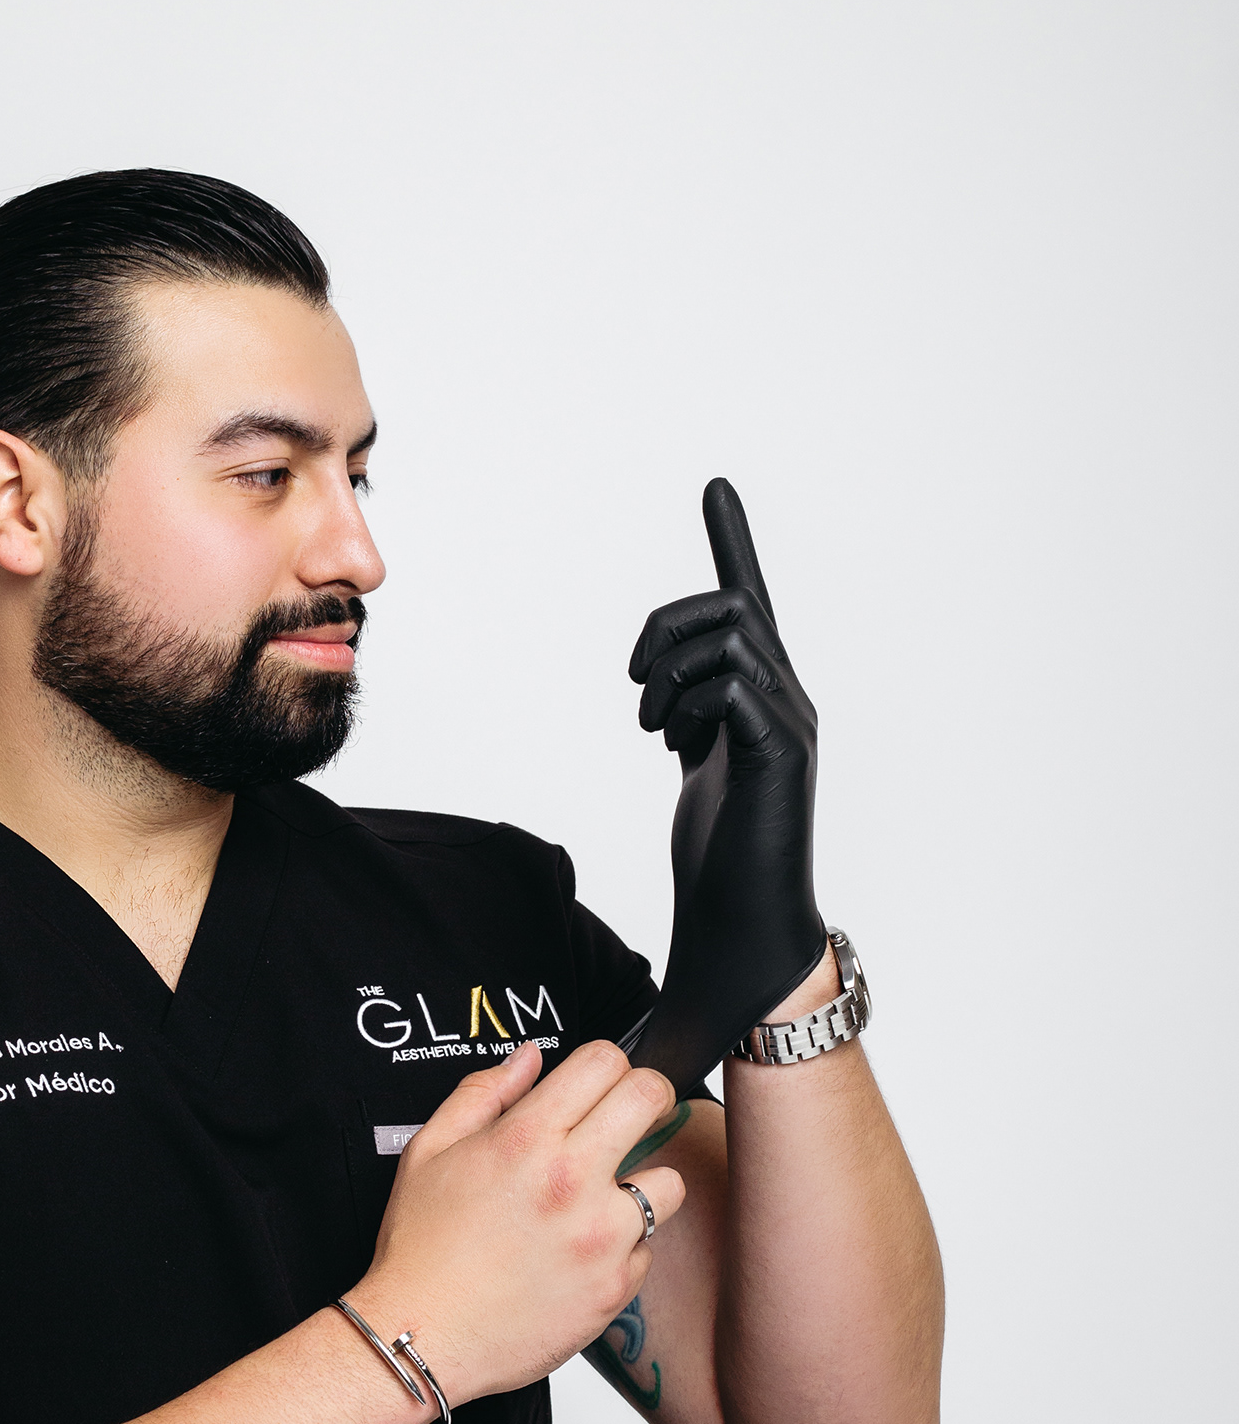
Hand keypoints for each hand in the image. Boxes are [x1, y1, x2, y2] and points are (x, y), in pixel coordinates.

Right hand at [348, 1041, 685, 1404]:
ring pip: (668, 1181)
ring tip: (601, 1202)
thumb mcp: (429, 1150)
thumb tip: (528, 1058)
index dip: (608, 1063)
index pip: (605, 1061)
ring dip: (642, 1183)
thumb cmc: (420, 1248)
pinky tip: (579, 1256)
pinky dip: (622, 1249)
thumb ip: (482, 1093)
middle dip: (646, 1097)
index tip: (603, 1084)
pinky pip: (646, 1249)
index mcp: (526, 1138)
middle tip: (630, 1118)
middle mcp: (572, 1180)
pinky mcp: (615, 1287)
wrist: (420, 1335)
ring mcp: (601, 1236)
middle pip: (651, 1098)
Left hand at [626, 479, 827, 1096]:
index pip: (750, 605)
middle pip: (727, 607)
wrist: (746, 935)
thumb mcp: (695, 774)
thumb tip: (665, 708)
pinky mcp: (781, 751)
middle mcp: (787, 700)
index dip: (732, 543)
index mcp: (764, 701)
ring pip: (726, 633)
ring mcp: (789, 723)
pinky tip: (671, 743)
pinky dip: (686, 700)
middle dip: (661, 628)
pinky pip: (733, 682)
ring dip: (666, 667)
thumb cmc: (721, 871)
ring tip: (650, 722)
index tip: (716, 488)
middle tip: (634, 685)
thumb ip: (687, 730)